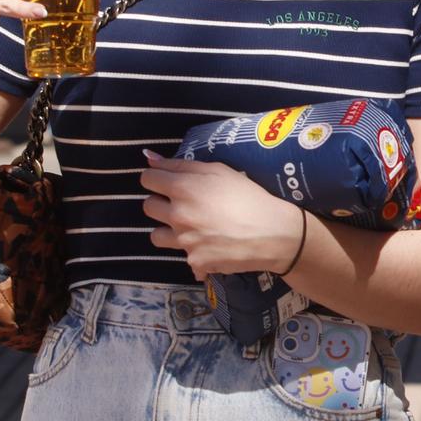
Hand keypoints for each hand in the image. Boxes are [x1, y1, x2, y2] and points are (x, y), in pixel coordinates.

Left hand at [139, 153, 303, 278]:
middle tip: (183, 206)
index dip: (156, 179)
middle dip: (161, 204)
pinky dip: (196, 254)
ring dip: (169, 231)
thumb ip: (182, 165)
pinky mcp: (194, 261)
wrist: (273, 233)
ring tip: (191, 229)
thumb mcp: (219, 171)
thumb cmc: (249, 196)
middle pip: (148, 207)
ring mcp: (184, 241)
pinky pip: (185, 257)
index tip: (167, 183)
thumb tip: (150, 159)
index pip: (147, 179)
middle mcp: (178, 214)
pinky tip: (213, 248)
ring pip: (156, 236)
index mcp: (183, 188)